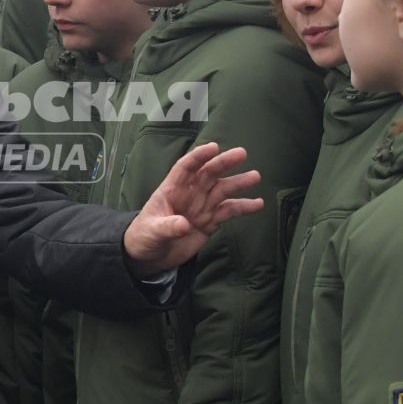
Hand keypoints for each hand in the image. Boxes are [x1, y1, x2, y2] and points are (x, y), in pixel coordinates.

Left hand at [123, 143, 262, 277]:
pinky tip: (257, 204)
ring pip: (222, 191)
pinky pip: (229, 212)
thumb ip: (167, 227)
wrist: (150, 256)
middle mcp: (190, 194)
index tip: (213, 147)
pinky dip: (243, 208)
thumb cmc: (144, 237)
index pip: (185, 168)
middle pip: (208, 174)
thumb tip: (184, 225)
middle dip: (224, 163)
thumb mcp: (152, 231)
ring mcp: (201, 207)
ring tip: (255, 176)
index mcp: (172, 190)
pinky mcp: (210, 222)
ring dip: (238, 183)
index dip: (198, 157)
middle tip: (242, 154)